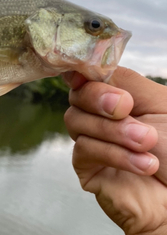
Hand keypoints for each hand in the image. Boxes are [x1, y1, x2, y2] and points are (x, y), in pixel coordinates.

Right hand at [63, 67, 166, 234]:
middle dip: (100, 99)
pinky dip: (114, 154)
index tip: (88, 73)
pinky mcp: (87, 168)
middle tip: (127, 108)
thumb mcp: (160, 103)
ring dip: (114, 132)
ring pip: (76, 120)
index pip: (89, 74)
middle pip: (77, 94)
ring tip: (147, 144)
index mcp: (120, 96)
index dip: (84, 71)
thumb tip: (82, 66)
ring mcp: (92, 141)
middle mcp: (102, 116)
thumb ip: (124, 79)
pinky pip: (83, 150)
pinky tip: (143, 164)